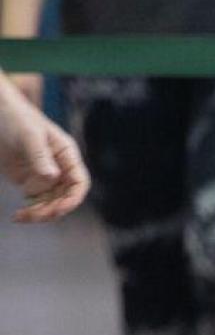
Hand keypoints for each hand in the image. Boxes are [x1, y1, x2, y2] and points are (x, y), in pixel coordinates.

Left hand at [0, 79, 89, 222]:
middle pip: (65, 198)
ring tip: (21, 217)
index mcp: (67, 155)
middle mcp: (60, 168)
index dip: (73, 199)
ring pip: (50, 204)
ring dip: (39, 214)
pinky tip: (18, 216)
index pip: (79, 183)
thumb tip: (52, 178)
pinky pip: (35, 203)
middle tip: (33, 215)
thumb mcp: (28, 135)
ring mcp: (45, 176)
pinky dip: (29, 212)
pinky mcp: (29, 181)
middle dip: (51, 210)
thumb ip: (40, 156)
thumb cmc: (15, 117)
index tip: (58, 209)